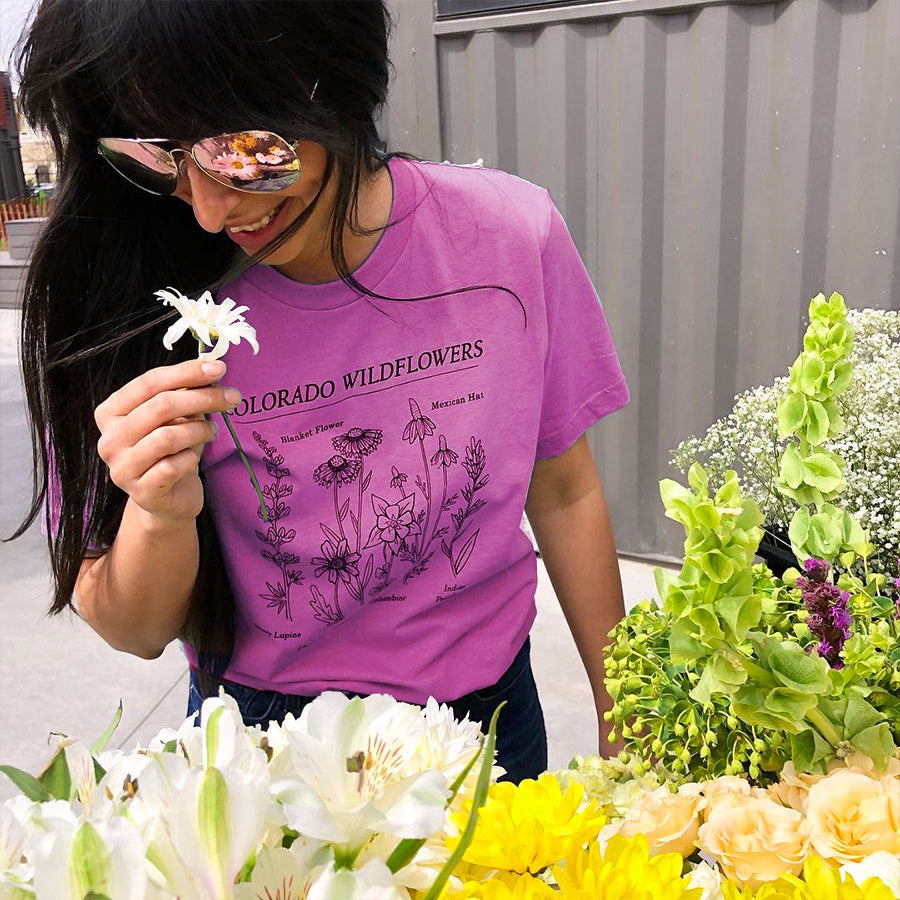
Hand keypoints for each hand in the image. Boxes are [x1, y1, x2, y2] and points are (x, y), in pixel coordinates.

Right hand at [94, 358, 239, 524]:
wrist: (169, 498)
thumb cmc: (172, 450)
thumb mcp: (178, 416)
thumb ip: (187, 392)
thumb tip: (212, 368)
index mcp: (110, 413)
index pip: (148, 383)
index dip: (186, 372)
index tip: (219, 368)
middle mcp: (109, 440)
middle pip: (161, 407)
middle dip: (203, 398)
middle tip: (232, 397)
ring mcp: (122, 468)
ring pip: (168, 437)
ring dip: (200, 430)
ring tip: (212, 430)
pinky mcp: (141, 492)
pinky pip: (173, 466)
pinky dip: (191, 458)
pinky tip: (194, 458)